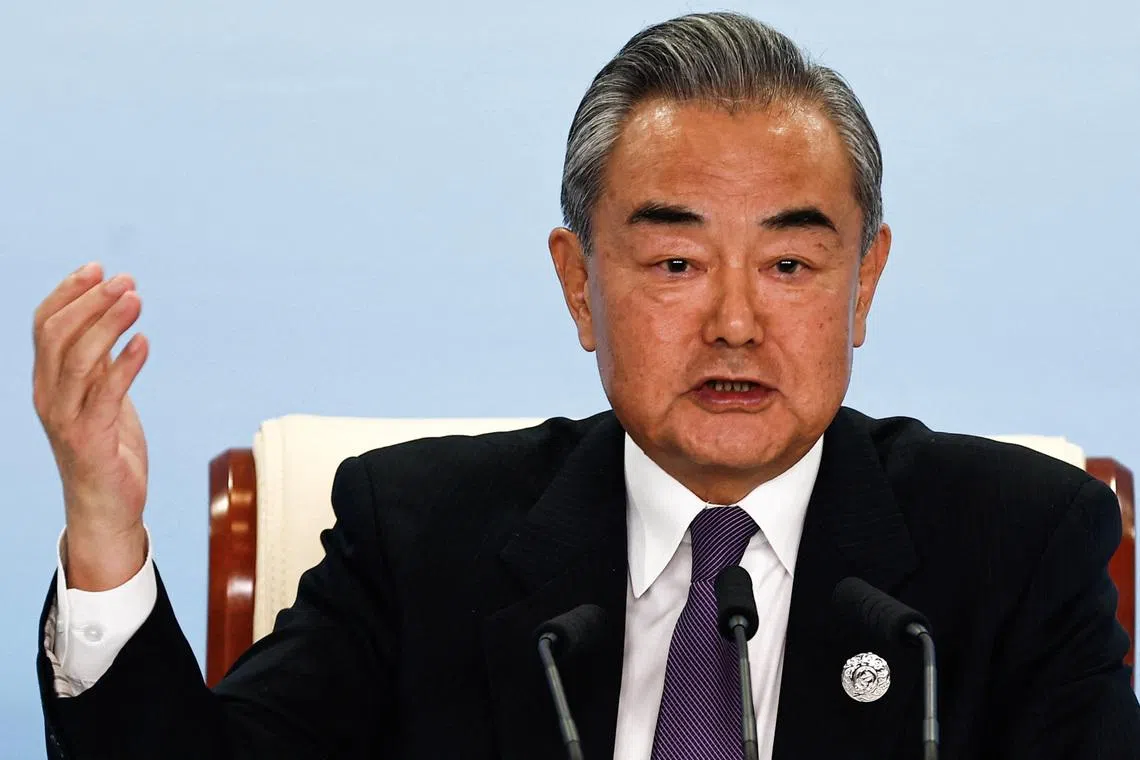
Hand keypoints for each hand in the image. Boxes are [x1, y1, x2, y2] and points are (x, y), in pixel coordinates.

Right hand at [32, 263, 149, 590]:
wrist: (106, 508)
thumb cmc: (106, 449)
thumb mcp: (102, 397)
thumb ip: (101, 362)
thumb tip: (113, 318)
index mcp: (47, 382)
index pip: (44, 325)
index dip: (68, 293)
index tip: (98, 268)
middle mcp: (48, 397)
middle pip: (57, 335)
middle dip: (90, 301)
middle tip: (126, 280)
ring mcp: (66, 419)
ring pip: (78, 359)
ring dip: (108, 323)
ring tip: (137, 299)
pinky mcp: (90, 439)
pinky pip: (106, 394)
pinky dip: (125, 364)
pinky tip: (144, 342)